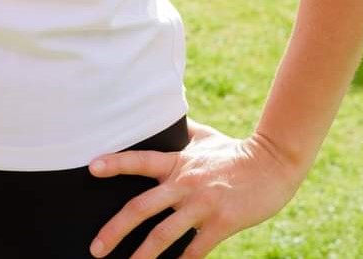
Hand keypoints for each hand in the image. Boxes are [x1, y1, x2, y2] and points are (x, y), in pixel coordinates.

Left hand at [87, 118, 307, 258]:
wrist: (272, 164)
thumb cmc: (234, 151)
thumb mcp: (204, 136)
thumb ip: (181, 132)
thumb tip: (164, 116)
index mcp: (178, 161)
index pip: (140, 160)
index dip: (115, 163)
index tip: (91, 168)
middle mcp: (184, 182)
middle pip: (142, 207)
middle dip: (115, 229)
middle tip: (95, 247)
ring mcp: (202, 204)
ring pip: (163, 234)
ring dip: (142, 256)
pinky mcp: (221, 223)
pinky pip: (195, 250)